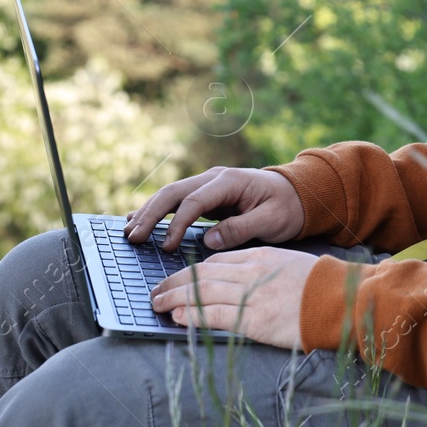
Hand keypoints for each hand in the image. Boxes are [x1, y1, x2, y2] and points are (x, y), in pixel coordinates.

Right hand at [123, 167, 305, 251]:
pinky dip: (156, 212)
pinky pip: (176, 202)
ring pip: (170, 195)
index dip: (177, 224)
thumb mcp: (271, 220)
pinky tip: (136, 220)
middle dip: (150, 214)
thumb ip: (241, 229)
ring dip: (147, 212)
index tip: (167, 247)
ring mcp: (208, 185)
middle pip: (173, 193)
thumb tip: (209, 240)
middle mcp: (214, 179)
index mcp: (229, 181)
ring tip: (128, 232)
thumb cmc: (286, 207)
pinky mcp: (206, 196)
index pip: (194, 201)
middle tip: (133, 237)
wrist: (298, 194)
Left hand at [150, 247, 317, 349]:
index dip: (192, 272)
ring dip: (174, 298)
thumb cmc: (320, 287)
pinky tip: (178, 317)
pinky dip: (192, 316)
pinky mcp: (254, 318)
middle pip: (202, 274)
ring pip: (201, 292)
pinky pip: (214, 315)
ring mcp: (251, 294)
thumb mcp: (287, 267)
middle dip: (175, 283)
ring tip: (158, 304)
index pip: (216, 261)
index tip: (178, 280)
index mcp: (260, 257)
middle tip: (157, 291)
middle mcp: (251, 271)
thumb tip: (237, 281)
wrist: (340, 301)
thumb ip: (262, 271)